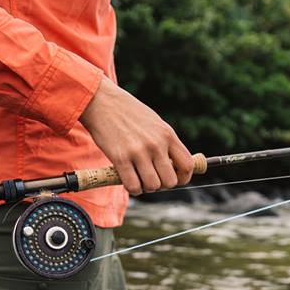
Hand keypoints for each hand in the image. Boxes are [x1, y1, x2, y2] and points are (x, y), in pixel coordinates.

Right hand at [80, 77, 193, 194]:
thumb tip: (174, 165)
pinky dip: (133, 188)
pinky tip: (128, 180)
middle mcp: (156, 144)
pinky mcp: (120, 158)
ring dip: (146, 187)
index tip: (175, 179)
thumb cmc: (128, 112)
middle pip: (170, 181)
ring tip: (138, 178)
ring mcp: (139, 152)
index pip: (187, 165)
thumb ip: (165, 142)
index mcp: (167, 134)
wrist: (102, 101)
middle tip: (152, 178)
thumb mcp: (154, 123)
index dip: (183, 178)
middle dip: (162, 185)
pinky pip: (133, 186)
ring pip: (153, 186)